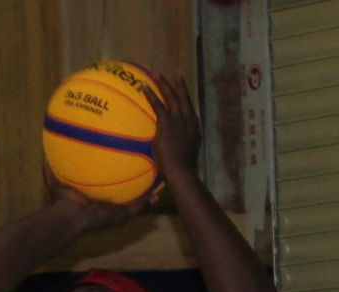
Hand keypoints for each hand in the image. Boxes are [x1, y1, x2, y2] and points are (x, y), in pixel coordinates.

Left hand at [43, 165, 153, 227]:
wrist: (70, 217)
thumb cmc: (61, 203)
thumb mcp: (55, 182)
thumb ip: (51, 167)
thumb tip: (44, 155)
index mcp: (93, 195)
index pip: (105, 184)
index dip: (113, 176)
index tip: (120, 167)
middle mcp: (105, 203)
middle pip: (122, 194)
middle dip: (133, 185)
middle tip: (144, 175)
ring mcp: (113, 210)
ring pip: (134, 202)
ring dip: (145, 196)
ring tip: (158, 186)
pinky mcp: (119, 215)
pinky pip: (135, 208)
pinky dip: (145, 202)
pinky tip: (156, 196)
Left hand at [141, 69, 200, 183]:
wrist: (181, 172)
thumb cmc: (181, 173)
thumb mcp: (184, 160)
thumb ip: (179, 153)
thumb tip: (172, 157)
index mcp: (194, 129)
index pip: (190, 110)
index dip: (187, 99)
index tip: (183, 91)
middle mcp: (189, 121)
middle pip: (183, 98)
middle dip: (178, 85)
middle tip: (175, 74)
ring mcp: (179, 121)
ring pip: (171, 96)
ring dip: (163, 83)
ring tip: (155, 72)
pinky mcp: (168, 124)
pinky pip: (158, 105)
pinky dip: (151, 95)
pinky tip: (144, 86)